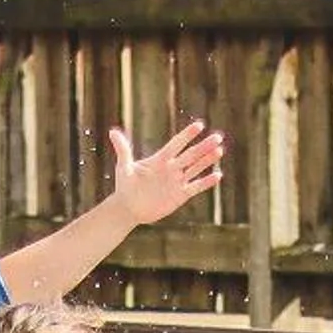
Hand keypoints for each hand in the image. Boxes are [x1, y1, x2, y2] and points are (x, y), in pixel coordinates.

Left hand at [106, 120, 228, 228]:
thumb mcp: (124, 167)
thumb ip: (123, 150)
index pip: (176, 144)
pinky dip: (206, 182)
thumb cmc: (125, 186)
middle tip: (218, 136)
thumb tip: (112, 131)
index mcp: (160, 159)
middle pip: (191, 155)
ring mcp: (177, 181)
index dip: (187, 135)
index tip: (199, 125)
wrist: (129, 208)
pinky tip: (218, 175)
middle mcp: (171, 168)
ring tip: (220, 150)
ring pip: (196, 168)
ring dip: (207, 160)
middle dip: (204, 146)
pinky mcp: (180, 195)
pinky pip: (196, 187)